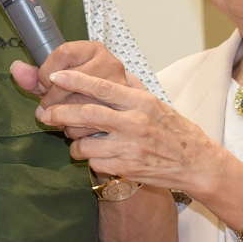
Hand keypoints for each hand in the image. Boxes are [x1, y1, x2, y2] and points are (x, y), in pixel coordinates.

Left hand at [10, 41, 129, 138]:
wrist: (131, 115)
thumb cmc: (90, 93)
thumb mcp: (64, 81)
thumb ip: (37, 76)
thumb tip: (15, 69)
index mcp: (96, 49)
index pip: (62, 53)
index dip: (45, 73)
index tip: (44, 86)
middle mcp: (112, 65)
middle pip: (67, 82)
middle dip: (50, 101)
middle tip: (46, 111)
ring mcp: (121, 88)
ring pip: (79, 108)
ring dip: (62, 121)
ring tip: (61, 122)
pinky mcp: (128, 118)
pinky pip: (91, 130)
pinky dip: (77, 137)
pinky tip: (77, 132)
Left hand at [40, 70, 242, 241]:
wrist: (196, 163)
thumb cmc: (175, 130)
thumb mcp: (157, 103)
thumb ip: (132, 89)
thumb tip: (113, 73)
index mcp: (141, 102)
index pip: (103, 87)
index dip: (76, 81)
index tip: (55, 75)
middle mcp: (135, 122)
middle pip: (87, 114)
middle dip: (61, 113)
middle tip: (46, 113)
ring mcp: (130, 147)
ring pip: (86, 142)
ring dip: (72, 141)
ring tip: (71, 138)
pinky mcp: (127, 168)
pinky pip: (96, 162)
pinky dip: (87, 157)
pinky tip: (90, 154)